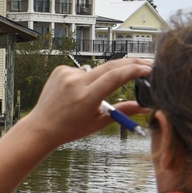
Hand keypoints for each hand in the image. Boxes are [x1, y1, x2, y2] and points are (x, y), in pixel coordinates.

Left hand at [0, 58, 151, 192]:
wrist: (41, 127)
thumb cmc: (71, 129)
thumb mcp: (99, 122)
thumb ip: (122, 111)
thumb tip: (146, 107)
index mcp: (87, 97)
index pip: (116, 76)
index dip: (135, 70)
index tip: (150, 68)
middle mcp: (76, 82)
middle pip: (111, 66)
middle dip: (132, 64)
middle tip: (147, 64)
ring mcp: (67, 74)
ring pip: (97, 70)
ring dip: (102, 79)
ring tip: (87, 100)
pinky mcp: (60, 69)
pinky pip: (83, 71)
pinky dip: (86, 80)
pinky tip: (75, 95)